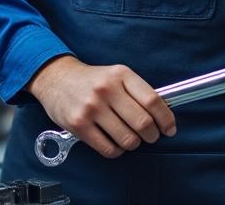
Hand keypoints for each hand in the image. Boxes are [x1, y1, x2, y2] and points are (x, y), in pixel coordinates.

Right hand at [27, 55, 175, 157]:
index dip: (166, 119)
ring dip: (133, 144)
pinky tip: (113, 142)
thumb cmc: (91, 81)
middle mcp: (106, 89)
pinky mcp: (79, 125)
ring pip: (128, 139)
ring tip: (128, 137)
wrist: (56, 79)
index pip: (153, 101)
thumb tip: (163, 116)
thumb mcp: (115, 75)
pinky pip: (109, 149)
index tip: (169, 129)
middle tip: (150, 136)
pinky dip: (117, 150)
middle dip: (152, 135)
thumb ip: (137, 91)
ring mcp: (91, 108)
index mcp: (120, 74)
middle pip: (143, 123)